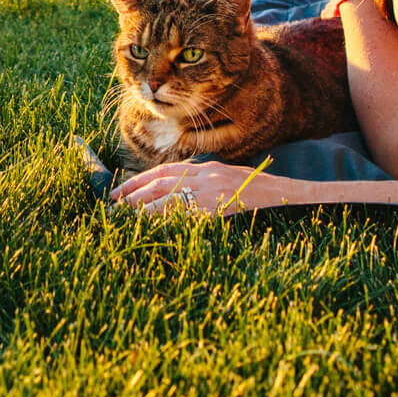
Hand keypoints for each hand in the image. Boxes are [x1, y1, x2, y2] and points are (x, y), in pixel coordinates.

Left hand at [109, 160, 304, 215]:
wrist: (285, 192)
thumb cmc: (257, 189)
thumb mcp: (227, 180)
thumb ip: (202, 184)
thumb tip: (176, 198)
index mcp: (205, 169)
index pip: (164, 172)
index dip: (139, 181)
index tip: (119, 191)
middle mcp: (205, 176)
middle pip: (160, 182)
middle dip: (133, 193)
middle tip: (112, 204)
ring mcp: (212, 191)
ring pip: (168, 197)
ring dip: (144, 207)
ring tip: (125, 217)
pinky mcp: (218, 207)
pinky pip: (187, 214)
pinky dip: (167, 220)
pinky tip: (152, 227)